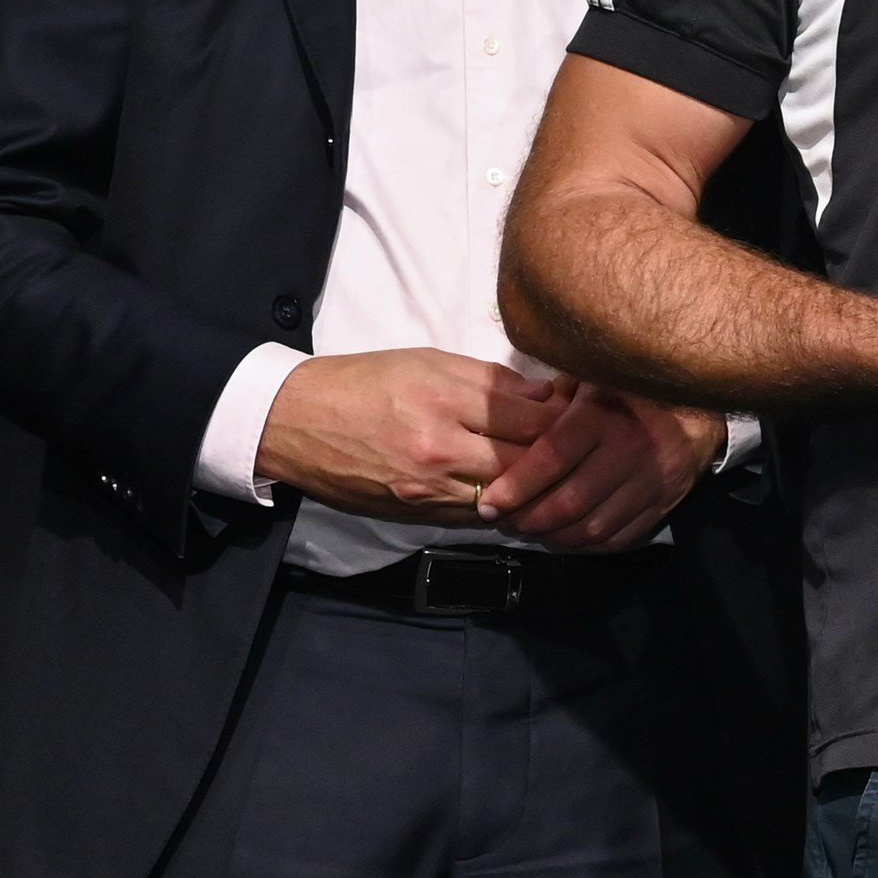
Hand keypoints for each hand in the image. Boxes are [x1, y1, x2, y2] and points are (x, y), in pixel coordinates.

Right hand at [257, 349, 563, 521]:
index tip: (581, 410)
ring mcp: (427, 491)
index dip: (563, 417)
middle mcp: (439, 451)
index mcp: (444, 402)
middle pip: (525, 462)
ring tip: (557, 470)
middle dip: (558, 454)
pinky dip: (502, 505)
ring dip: (535, 486)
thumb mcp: (429, 361)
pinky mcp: (416, 516)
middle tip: (581, 444)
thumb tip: (546, 395)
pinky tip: (517, 491)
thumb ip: (491, 380)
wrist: (295, 423)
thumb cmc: (364, 382)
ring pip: (507, 497)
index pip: (530, 419)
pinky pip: (476, 516)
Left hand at [476, 382, 724, 550]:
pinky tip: (567, 535)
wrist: (700, 409)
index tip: (490, 501)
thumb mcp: (591, 380)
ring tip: (532, 529)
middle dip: (528, 518)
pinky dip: (586, 545)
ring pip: (591, 528)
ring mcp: (651, 482)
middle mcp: (630, 450)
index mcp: (604, 416)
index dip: (515, 486)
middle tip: (504, 520)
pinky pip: (618, 539)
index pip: (551, 459)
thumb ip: (551, 401)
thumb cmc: (631, 391)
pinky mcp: (664, 505)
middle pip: (568, 502)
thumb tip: (504, 421)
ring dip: (554, 536)